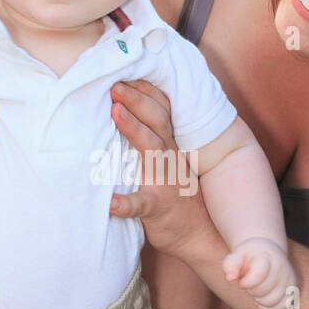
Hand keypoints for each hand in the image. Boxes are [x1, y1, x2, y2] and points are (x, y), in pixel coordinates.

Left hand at [108, 79, 217, 260]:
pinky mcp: (157, 209)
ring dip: (133, 130)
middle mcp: (170, 159)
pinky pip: (141, 205)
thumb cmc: (176, 196)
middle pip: (156, 122)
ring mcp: (165, 182)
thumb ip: (154, 141)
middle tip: (114, 84)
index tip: (127, 71)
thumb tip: (127, 115)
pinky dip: (124, 203)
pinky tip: (109, 202)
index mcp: (171, 147)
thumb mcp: (169, 163)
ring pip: (152, 151)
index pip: (161, 111)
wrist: (198, 236)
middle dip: (137, 100)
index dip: (146, 90)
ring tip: (115, 113)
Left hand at [222, 237, 296, 308]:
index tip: (241, 281)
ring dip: (259, 299)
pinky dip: (268, 307)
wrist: (268, 253)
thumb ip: (230, 264)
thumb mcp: (237, 255)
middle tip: (250, 283)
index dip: (246, 283)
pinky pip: (280, 308)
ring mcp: (289, 280)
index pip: (258, 275)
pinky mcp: (293, 292)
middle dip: (251, 290)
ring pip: (271, 302)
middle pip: (262, 291)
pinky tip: (264, 297)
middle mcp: (282, 268)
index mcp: (267, 257)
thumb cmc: (249, 257)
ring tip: (257, 289)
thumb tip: (230, 278)